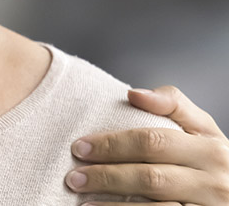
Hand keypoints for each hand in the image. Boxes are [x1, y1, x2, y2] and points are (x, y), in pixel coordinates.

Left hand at [66, 85, 228, 205]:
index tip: (80, 147)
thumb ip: (173, 104)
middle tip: (73, 177)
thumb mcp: (204, 129)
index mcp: (212, 150)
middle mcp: (214, 182)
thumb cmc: (213, 159)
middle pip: (151, 177)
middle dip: (107, 176)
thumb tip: (133, 93)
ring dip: (114, 205)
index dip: (113, 144)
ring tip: (83, 201)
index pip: (154, 142)